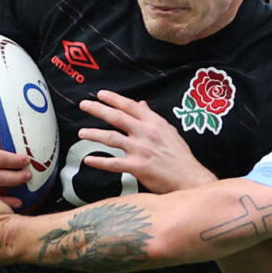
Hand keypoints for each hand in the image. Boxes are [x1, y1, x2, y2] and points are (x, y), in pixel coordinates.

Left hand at [79, 90, 216, 193]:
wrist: (189, 177)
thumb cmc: (180, 156)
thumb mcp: (169, 131)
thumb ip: (153, 118)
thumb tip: (142, 104)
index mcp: (155, 122)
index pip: (131, 106)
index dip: (114, 99)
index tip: (100, 94)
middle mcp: (146, 133)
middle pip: (117, 117)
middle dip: (98, 109)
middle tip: (84, 104)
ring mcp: (141, 149)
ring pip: (111, 137)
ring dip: (94, 134)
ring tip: (82, 132)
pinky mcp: (137, 167)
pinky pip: (113, 163)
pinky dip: (99, 161)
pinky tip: (88, 160)